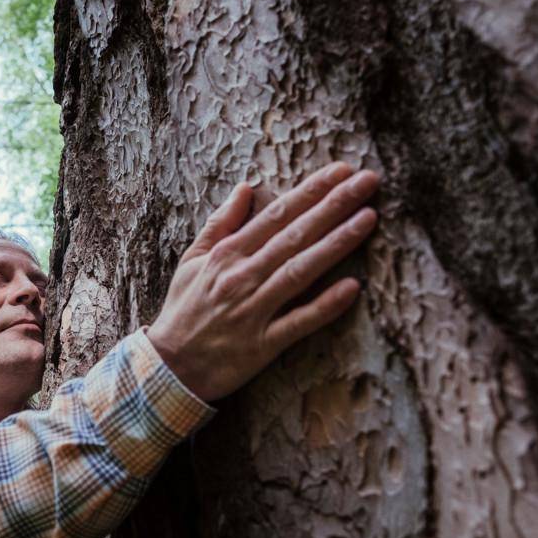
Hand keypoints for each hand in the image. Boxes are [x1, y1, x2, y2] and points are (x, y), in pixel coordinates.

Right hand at [147, 161, 379, 401]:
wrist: (168, 367)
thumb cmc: (184, 311)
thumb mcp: (192, 260)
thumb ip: (220, 223)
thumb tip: (245, 187)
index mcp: (227, 255)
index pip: (276, 214)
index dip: (310, 191)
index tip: (341, 170)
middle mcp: (242, 277)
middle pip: (295, 235)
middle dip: (333, 205)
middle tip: (368, 181)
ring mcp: (253, 311)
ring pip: (300, 271)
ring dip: (336, 244)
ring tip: (368, 219)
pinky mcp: (262, 345)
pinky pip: (298, 323)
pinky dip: (323, 306)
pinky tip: (352, 288)